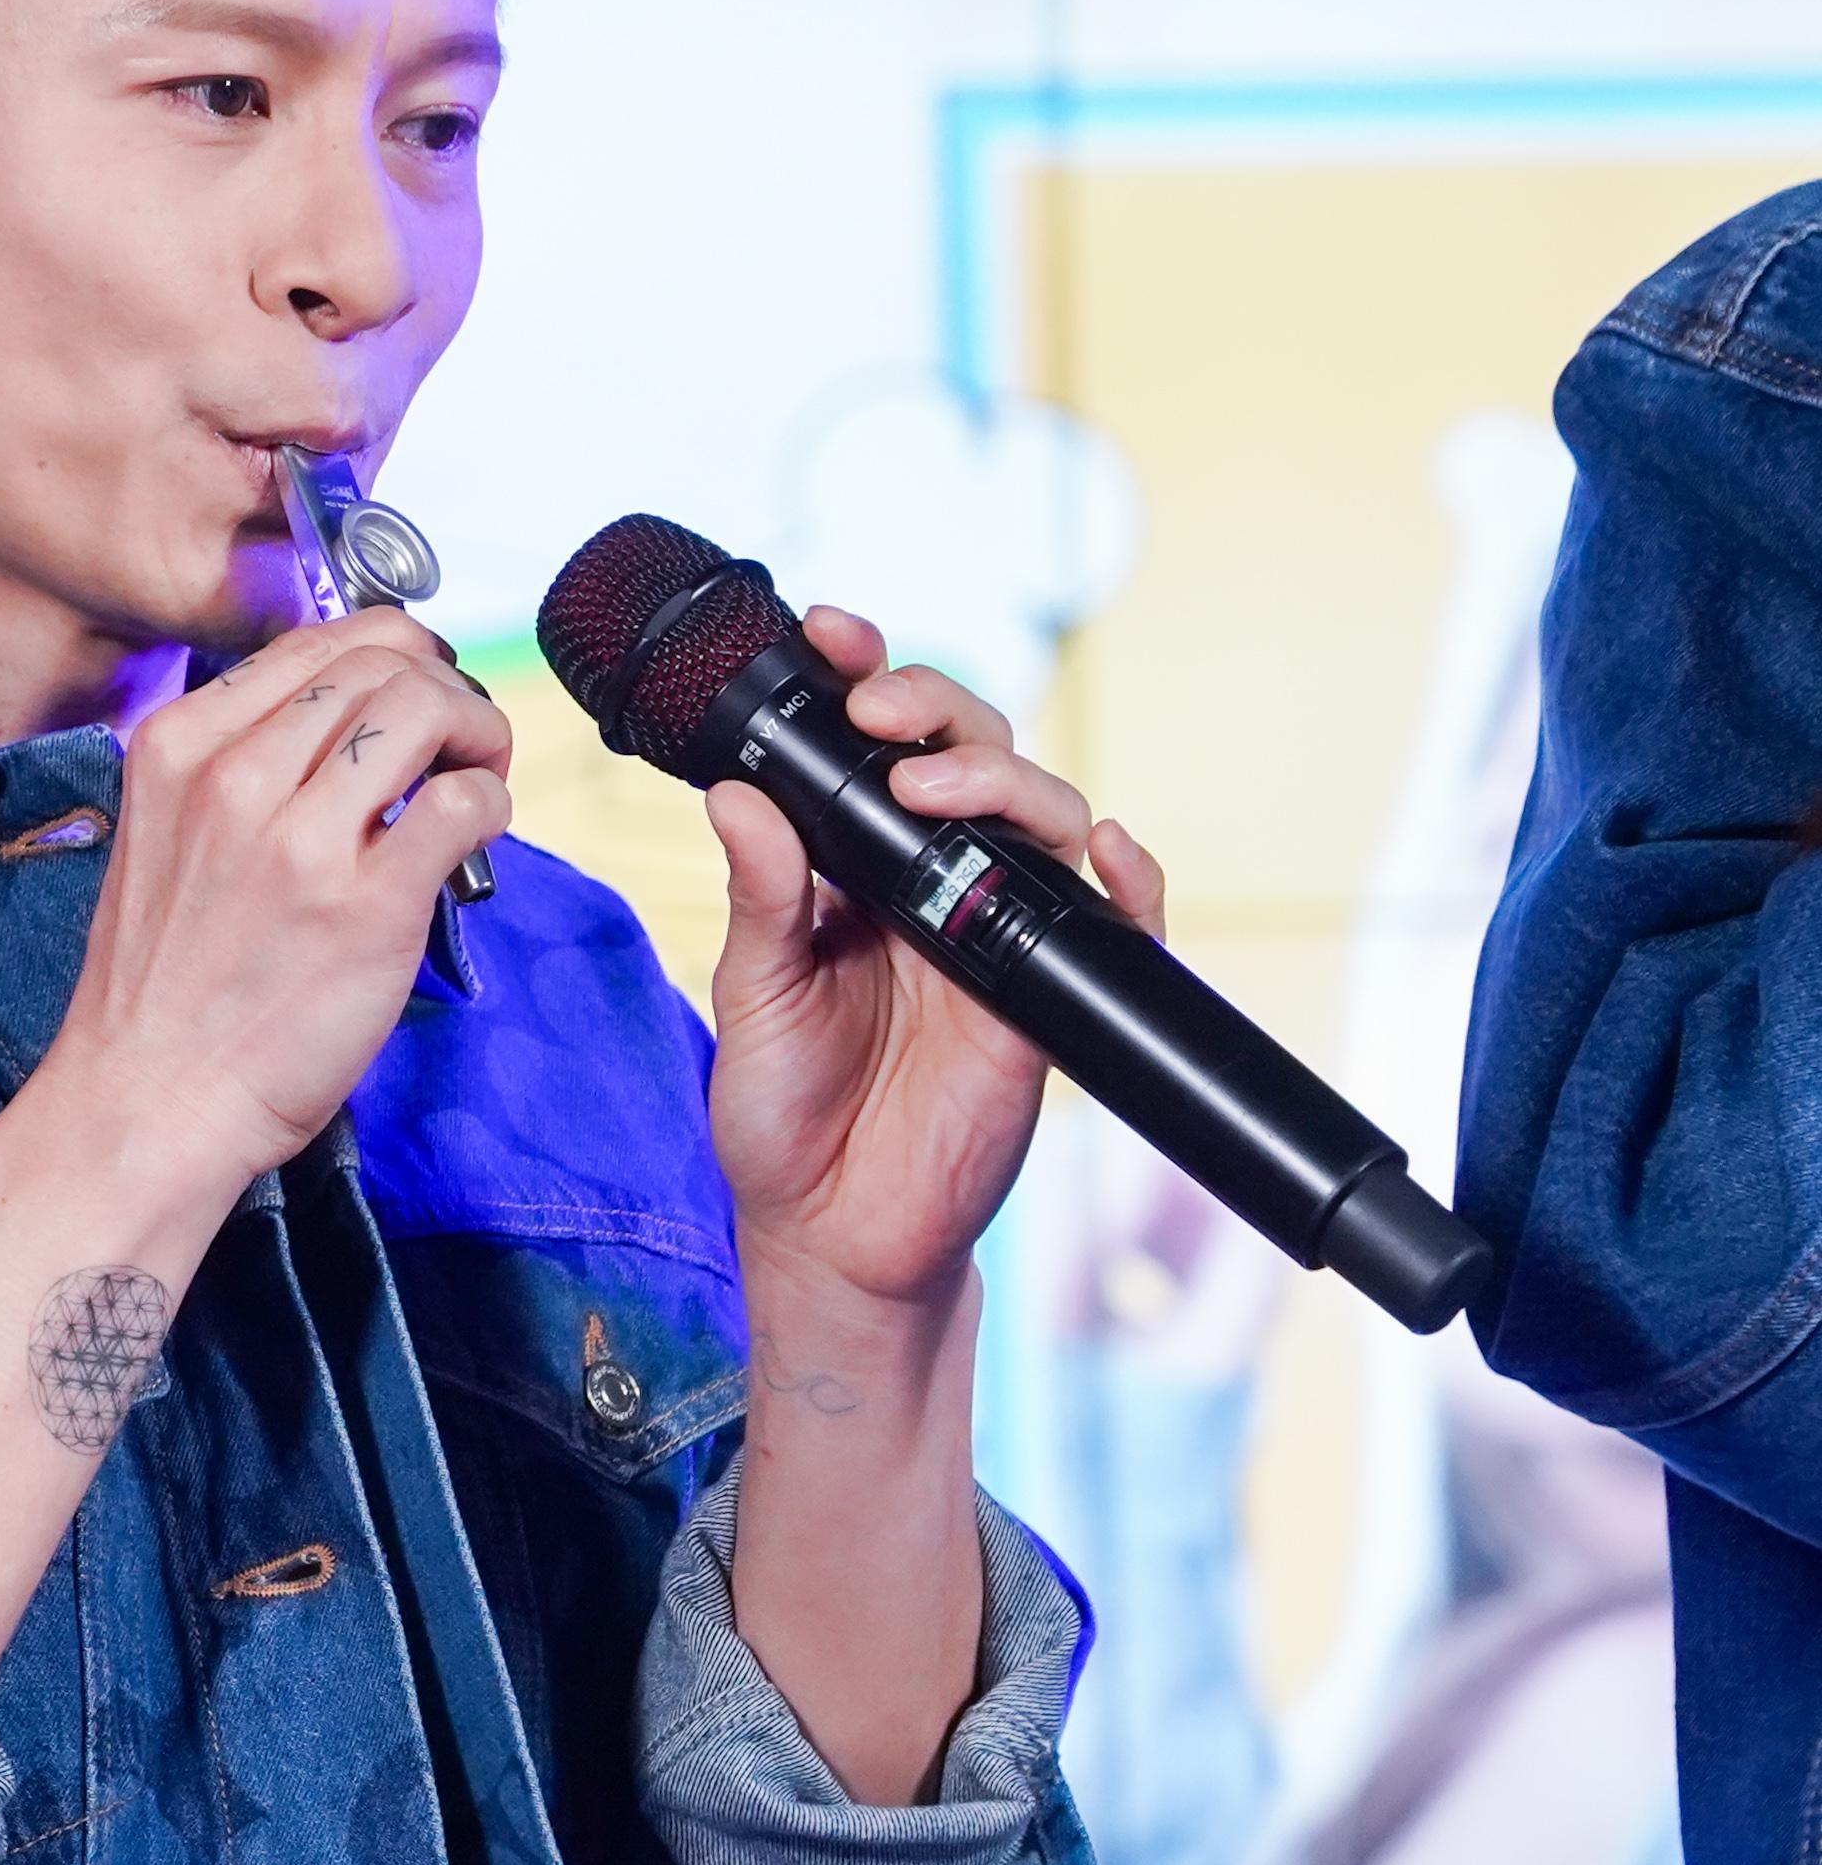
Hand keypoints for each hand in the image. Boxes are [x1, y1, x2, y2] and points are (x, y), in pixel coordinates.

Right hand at [48, 614, 512, 1197]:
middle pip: (379, 665)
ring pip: (425, 710)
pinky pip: (461, 803)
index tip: (416, 687)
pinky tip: (475, 834)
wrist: (148, 1098)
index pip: (314, 641)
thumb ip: (235, 764)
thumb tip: (344, 719)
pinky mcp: (368, 907)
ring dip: (476, 732)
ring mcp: (301, 841)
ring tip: (474, 778)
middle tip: (460, 739)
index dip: (390, 650)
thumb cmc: (161, 981)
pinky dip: (488, 802)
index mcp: (178, 746)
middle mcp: (234, 775)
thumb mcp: (164, 832)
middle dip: (442, 689)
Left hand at [703, 607, 1165, 1325]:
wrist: (834, 1231)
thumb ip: (761, 896)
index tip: (832, 633)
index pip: (872, 747)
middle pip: (969, 755)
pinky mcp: (1048, 995)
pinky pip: (1114, 920)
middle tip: (876, 714)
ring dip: (1001, 778)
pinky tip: (1104, 849)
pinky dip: (1126, 877)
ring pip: (1042, 814)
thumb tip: (739, 795)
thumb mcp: (753, 994)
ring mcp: (998, 931)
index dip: (868, 677)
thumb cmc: (785, 1111)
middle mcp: (933, 881)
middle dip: (933, 708)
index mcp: (852, 866)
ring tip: (931, 787)